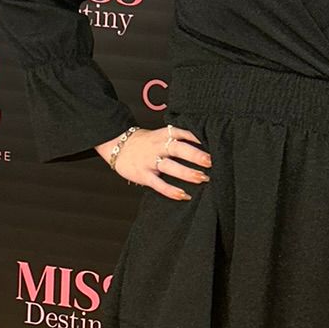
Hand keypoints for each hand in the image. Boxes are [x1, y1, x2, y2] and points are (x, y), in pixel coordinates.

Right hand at [96, 123, 211, 200]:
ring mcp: (150, 161)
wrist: (116, 146)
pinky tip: (184, 195)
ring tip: (202, 178)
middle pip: (178, 148)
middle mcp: (157, 146)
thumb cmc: (144, 143)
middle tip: (210, 161)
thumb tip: (203, 145)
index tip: (211, 141)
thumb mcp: (160, 135)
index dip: (196, 136)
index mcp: (163, 134)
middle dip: (195, 155)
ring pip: (170, 166)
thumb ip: (177, 138)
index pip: (181, 132)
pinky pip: (159, 184)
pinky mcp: (144, 175)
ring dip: (187, 173)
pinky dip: (171, 191)